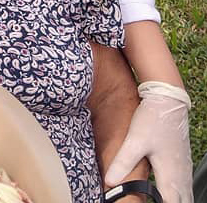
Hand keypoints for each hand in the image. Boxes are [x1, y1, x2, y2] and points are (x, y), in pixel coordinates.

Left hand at [105, 81, 192, 202]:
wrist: (167, 100)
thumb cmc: (153, 119)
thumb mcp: (135, 141)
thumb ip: (123, 162)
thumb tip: (110, 181)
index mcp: (169, 172)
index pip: (170, 202)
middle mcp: (180, 173)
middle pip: (181, 200)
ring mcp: (183, 166)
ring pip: (184, 192)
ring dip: (176, 200)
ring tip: (165, 202)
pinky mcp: (181, 159)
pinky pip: (184, 183)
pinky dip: (179, 192)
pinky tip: (173, 192)